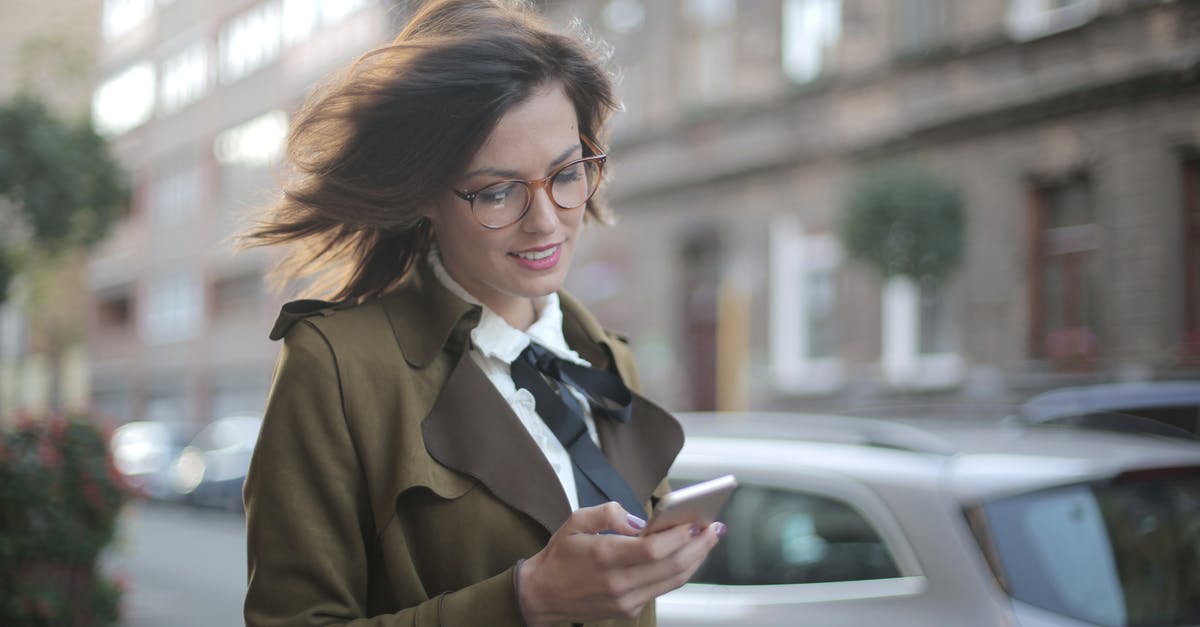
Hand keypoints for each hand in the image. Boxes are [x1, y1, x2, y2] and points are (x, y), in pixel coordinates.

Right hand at [517, 501, 723, 626]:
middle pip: (671, 566)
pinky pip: (662, 589)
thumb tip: (640, 521)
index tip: (694, 522)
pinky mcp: (629, 609)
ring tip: (708, 541)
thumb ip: (609, 513)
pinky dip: (679, 572)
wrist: (542, 595)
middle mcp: (618, 583)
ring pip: (672, 580)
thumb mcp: (576, 521)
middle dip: (698, 546)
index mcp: (605, 557)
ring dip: (695, 560)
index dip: (679, 536)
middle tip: (714, 528)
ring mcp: (626, 600)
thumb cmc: (560, 556)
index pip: (653, 549)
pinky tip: (687, 556)